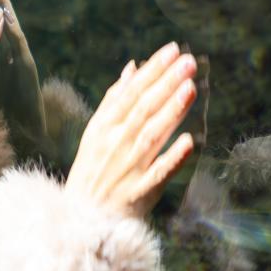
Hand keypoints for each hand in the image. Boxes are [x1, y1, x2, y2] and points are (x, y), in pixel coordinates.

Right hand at [66, 41, 196, 219]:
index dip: (153, 71)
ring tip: (191, 87)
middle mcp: (115, 145)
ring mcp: (128, 169)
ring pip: (152, 135)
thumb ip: (114, 100)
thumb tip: (133, 67)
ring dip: (171, 111)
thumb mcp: (95, 133)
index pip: (132, 92)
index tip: (173, 50)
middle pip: (144, 108)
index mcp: (104, 128)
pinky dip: (172, 158)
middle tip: (189, 61)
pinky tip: (189, 142)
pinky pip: (158, 174)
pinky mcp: (139, 193)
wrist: (80, 220)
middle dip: (166, 83)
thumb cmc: (92, 172)